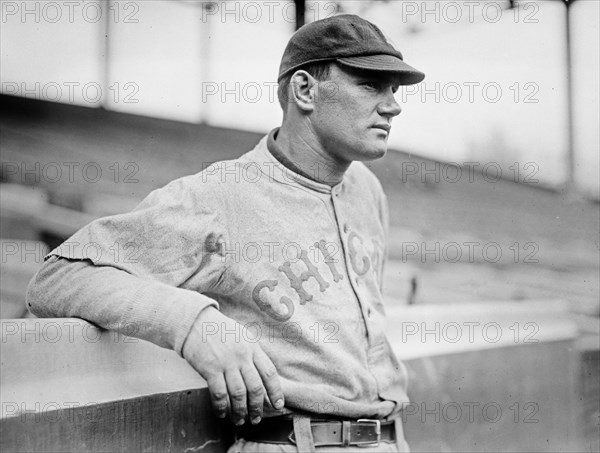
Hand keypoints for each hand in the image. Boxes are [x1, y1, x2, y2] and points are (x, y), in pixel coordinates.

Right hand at [182, 307, 283, 425]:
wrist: (196, 322)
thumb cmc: (220, 330)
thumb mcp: (243, 336)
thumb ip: (252, 354)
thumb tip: (262, 376)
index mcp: (253, 348)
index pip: (269, 373)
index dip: (276, 391)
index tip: (278, 405)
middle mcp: (242, 356)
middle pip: (256, 387)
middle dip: (257, 407)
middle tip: (256, 418)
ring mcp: (226, 363)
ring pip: (239, 394)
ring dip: (240, 411)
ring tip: (240, 420)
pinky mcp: (210, 369)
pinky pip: (219, 394)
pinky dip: (221, 407)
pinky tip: (222, 414)